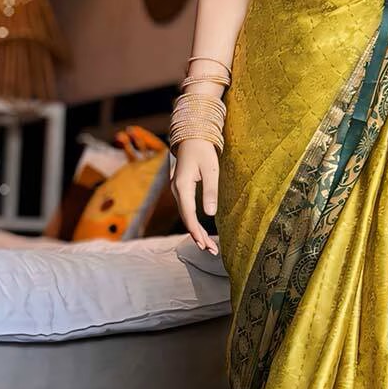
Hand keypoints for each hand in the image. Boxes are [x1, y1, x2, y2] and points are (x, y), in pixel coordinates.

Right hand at [170, 138, 219, 254]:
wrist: (192, 137)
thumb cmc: (203, 151)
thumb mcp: (211, 170)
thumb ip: (210, 191)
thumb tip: (210, 214)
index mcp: (182, 186)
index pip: (188, 214)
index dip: (196, 231)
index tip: (204, 244)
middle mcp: (176, 190)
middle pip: (186, 218)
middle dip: (197, 236)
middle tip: (210, 250)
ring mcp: (177, 190)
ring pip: (185, 215)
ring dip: (195, 231)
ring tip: (207, 246)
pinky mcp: (181, 190)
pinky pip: (186, 210)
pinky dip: (193, 222)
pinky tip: (200, 232)